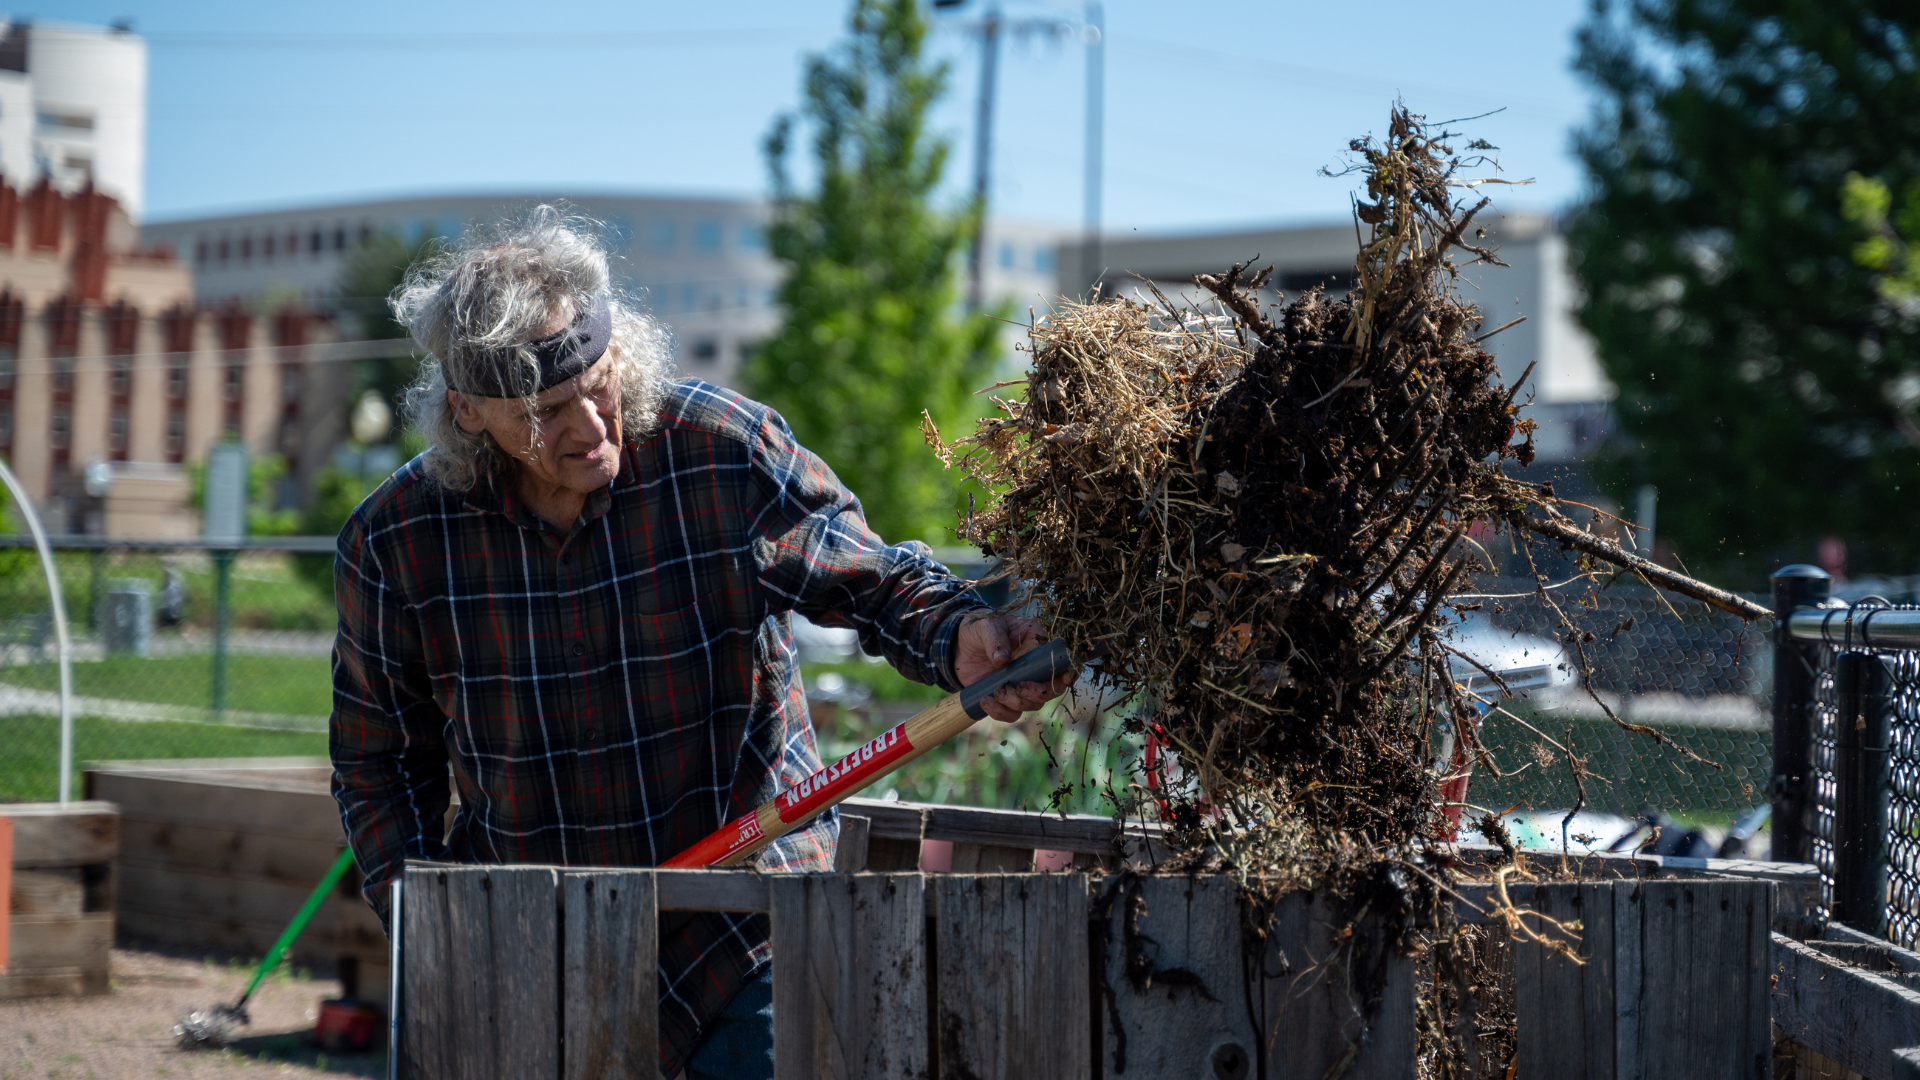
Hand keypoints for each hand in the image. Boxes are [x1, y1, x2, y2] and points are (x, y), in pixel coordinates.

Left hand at [953, 614, 1076, 721]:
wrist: (957, 645)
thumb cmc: (978, 628)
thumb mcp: (985, 625)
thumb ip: (994, 638)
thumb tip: (1002, 660)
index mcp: (1036, 643)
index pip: (1060, 661)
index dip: (1067, 672)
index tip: (1065, 678)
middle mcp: (1034, 667)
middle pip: (1052, 689)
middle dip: (1038, 693)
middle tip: (1019, 688)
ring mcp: (1021, 684)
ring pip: (1032, 704)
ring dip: (1016, 703)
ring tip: (996, 690)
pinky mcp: (1005, 698)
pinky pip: (1011, 714)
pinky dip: (1000, 712)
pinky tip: (985, 701)